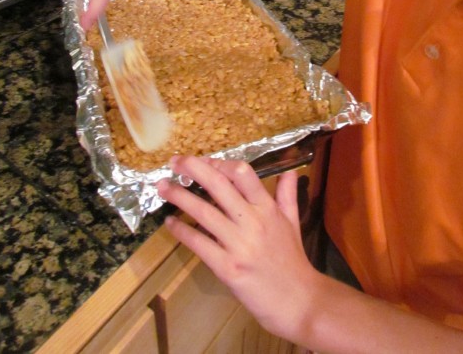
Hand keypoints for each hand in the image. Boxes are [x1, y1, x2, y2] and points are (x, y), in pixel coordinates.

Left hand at [157, 156, 317, 342]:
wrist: (299, 302)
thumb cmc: (293, 261)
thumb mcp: (293, 223)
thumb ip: (287, 195)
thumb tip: (288, 171)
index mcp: (268, 209)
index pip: (242, 173)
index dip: (220, 163)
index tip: (204, 160)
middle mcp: (253, 222)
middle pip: (218, 185)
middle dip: (193, 168)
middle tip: (174, 162)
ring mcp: (239, 245)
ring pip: (203, 212)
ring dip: (179, 196)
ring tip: (163, 187)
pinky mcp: (228, 268)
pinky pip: (199, 244)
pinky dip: (182, 231)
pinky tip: (170, 223)